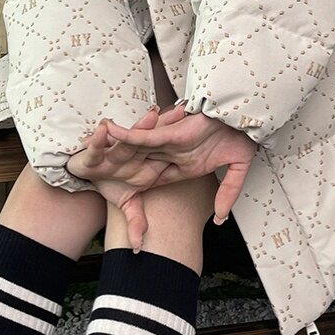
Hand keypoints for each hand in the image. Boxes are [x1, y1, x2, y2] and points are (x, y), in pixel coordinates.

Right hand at [66, 108, 174, 250]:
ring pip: (130, 138)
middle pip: (153, 138)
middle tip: (183, 112)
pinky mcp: (93, 155)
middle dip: (168, 125)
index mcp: (144, 162)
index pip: (165, 150)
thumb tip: (141, 245)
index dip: (180, 140)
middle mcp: (132, 153)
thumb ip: (136, 219)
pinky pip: (97, 147)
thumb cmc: (108, 181)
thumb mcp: (126, 202)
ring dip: (140, 127)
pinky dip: (99, 140)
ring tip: (152, 116)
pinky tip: (103, 129)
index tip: (195, 130)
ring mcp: (113, 152)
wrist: (82, 174)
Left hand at [103, 109, 256, 222]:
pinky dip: (124, 135)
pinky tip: (106, 132)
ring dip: (112, 148)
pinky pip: (141, 136)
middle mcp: (172, 152)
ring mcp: (169, 142)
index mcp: (184, 163)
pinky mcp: (168, 134)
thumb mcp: (235, 170)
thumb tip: (222, 219)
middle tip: (93, 171)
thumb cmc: (241, 135)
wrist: (247, 116)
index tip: (122, 192)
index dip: (140, 184)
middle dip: (116, 166)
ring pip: (134, 148)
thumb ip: (227, 194)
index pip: (158, 177)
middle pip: (139, 163)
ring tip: (87, 148)